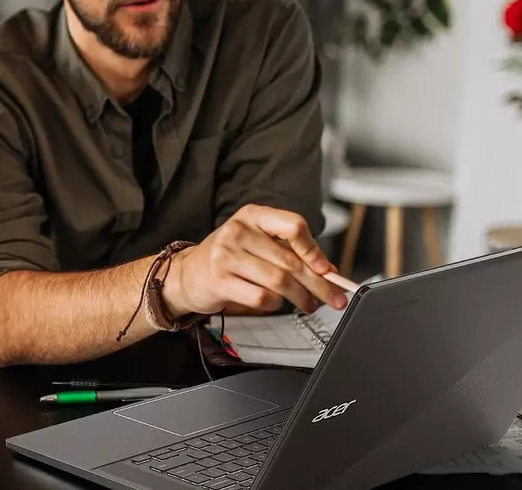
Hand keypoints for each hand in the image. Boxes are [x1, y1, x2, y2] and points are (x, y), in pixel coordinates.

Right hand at [162, 204, 347, 317]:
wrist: (187, 274)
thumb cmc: (228, 259)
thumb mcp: (257, 245)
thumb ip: (290, 253)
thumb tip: (329, 272)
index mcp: (252, 216)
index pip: (293, 226)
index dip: (314, 250)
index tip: (328, 270)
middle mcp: (238, 231)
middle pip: (291, 261)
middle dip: (318, 284)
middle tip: (333, 298)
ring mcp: (226, 255)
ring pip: (279, 281)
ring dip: (300, 298)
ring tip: (308, 305)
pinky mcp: (220, 280)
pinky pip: (261, 297)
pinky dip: (274, 305)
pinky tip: (274, 304)